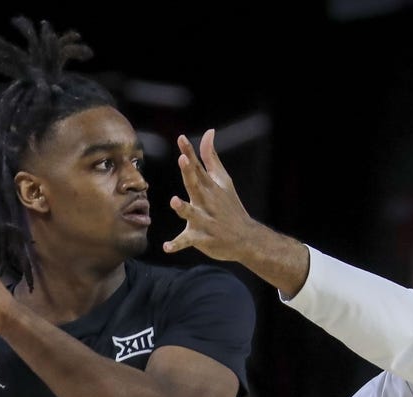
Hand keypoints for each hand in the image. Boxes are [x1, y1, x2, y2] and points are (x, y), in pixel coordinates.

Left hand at [163, 130, 309, 295]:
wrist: (246, 238)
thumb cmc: (230, 206)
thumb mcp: (223, 180)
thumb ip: (211, 157)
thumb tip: (208, 132)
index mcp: (210, 187)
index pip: (199, 167)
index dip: (190, 152)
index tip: (181, 138)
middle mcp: (207, 202)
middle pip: (196, 185)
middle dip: (189, 173)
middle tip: (183, 160)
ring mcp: (205, 221)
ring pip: (192, 214)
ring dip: (183, 208)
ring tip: (175, 201)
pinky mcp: (201, 238)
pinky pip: (187, 241)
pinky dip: (177, 245)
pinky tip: (166, 248)